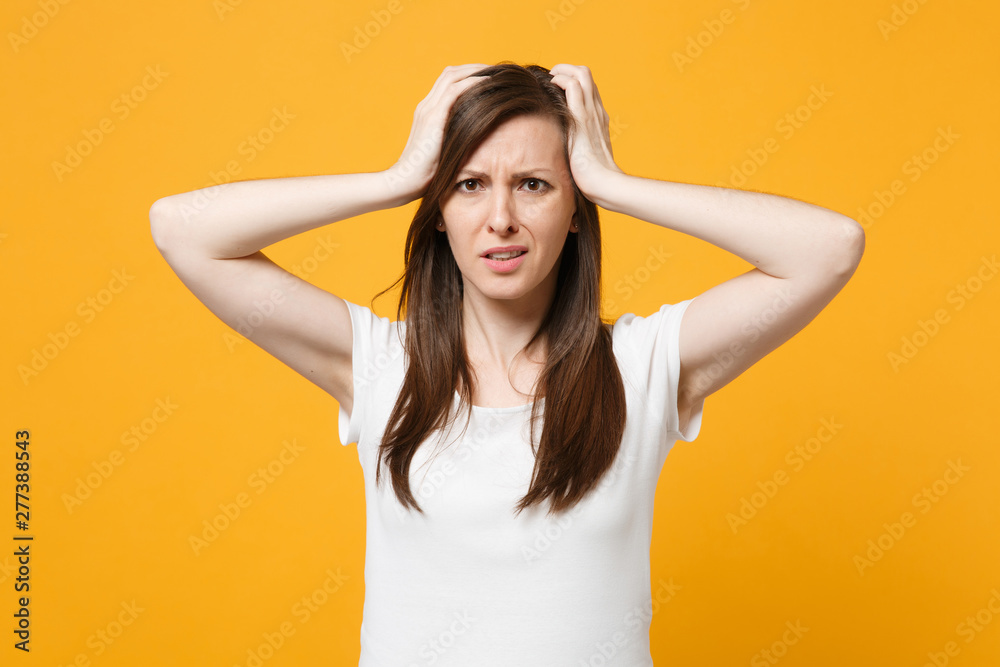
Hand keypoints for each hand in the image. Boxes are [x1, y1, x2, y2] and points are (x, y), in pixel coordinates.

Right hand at [383, 64, 488, 203]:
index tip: (489, 80)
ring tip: (495, 72)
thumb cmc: (426, 175)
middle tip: (496, 71)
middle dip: (474, 69)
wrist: (406, 182)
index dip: (468, 76)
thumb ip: (454, 140)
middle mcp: (426, 106)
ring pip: (453, 76)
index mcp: (427, 112)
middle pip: (451, 73)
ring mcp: (428, 109)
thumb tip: (476, 141)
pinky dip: (472, 82)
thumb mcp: (443, 152)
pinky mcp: (433, 117)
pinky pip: (455, 90)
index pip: (448, 83)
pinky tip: (488, 82)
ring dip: (475, 71)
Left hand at [548, 64, 623, 204]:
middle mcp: (598, 111)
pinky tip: (551, 87)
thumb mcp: (584, 158)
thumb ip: (576, 148)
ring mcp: (592, 113)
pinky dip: (561, 79)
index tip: (557, 86)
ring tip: (550, 78)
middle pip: (586, 75)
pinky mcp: (583, 118)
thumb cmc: (593, 178)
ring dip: (563, 70)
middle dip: (566, 69)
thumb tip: (563, 154)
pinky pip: (573, 86)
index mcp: (599, 119)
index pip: (588, 89)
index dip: (572, 81)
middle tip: (552, 78)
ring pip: (581, 74)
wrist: (604, 184)